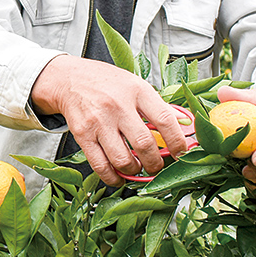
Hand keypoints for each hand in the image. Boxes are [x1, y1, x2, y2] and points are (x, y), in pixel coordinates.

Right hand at [30, 55, 189, 185]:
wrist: (69, 79)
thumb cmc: (106, 82)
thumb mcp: (136, 84)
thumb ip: (158, 105)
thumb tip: (186, 124)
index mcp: (137, 90)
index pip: (165, 119)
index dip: (177, 142)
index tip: (182, 153)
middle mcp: (118, 105)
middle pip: (144, 144)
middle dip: (156, 163)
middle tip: (158, 166)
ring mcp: (99, 121)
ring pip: (123, 159)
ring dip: (135, 171)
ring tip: (138, 168)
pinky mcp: (83, 135)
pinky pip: (100, 165)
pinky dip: (113, 177)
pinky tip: (119, 176)